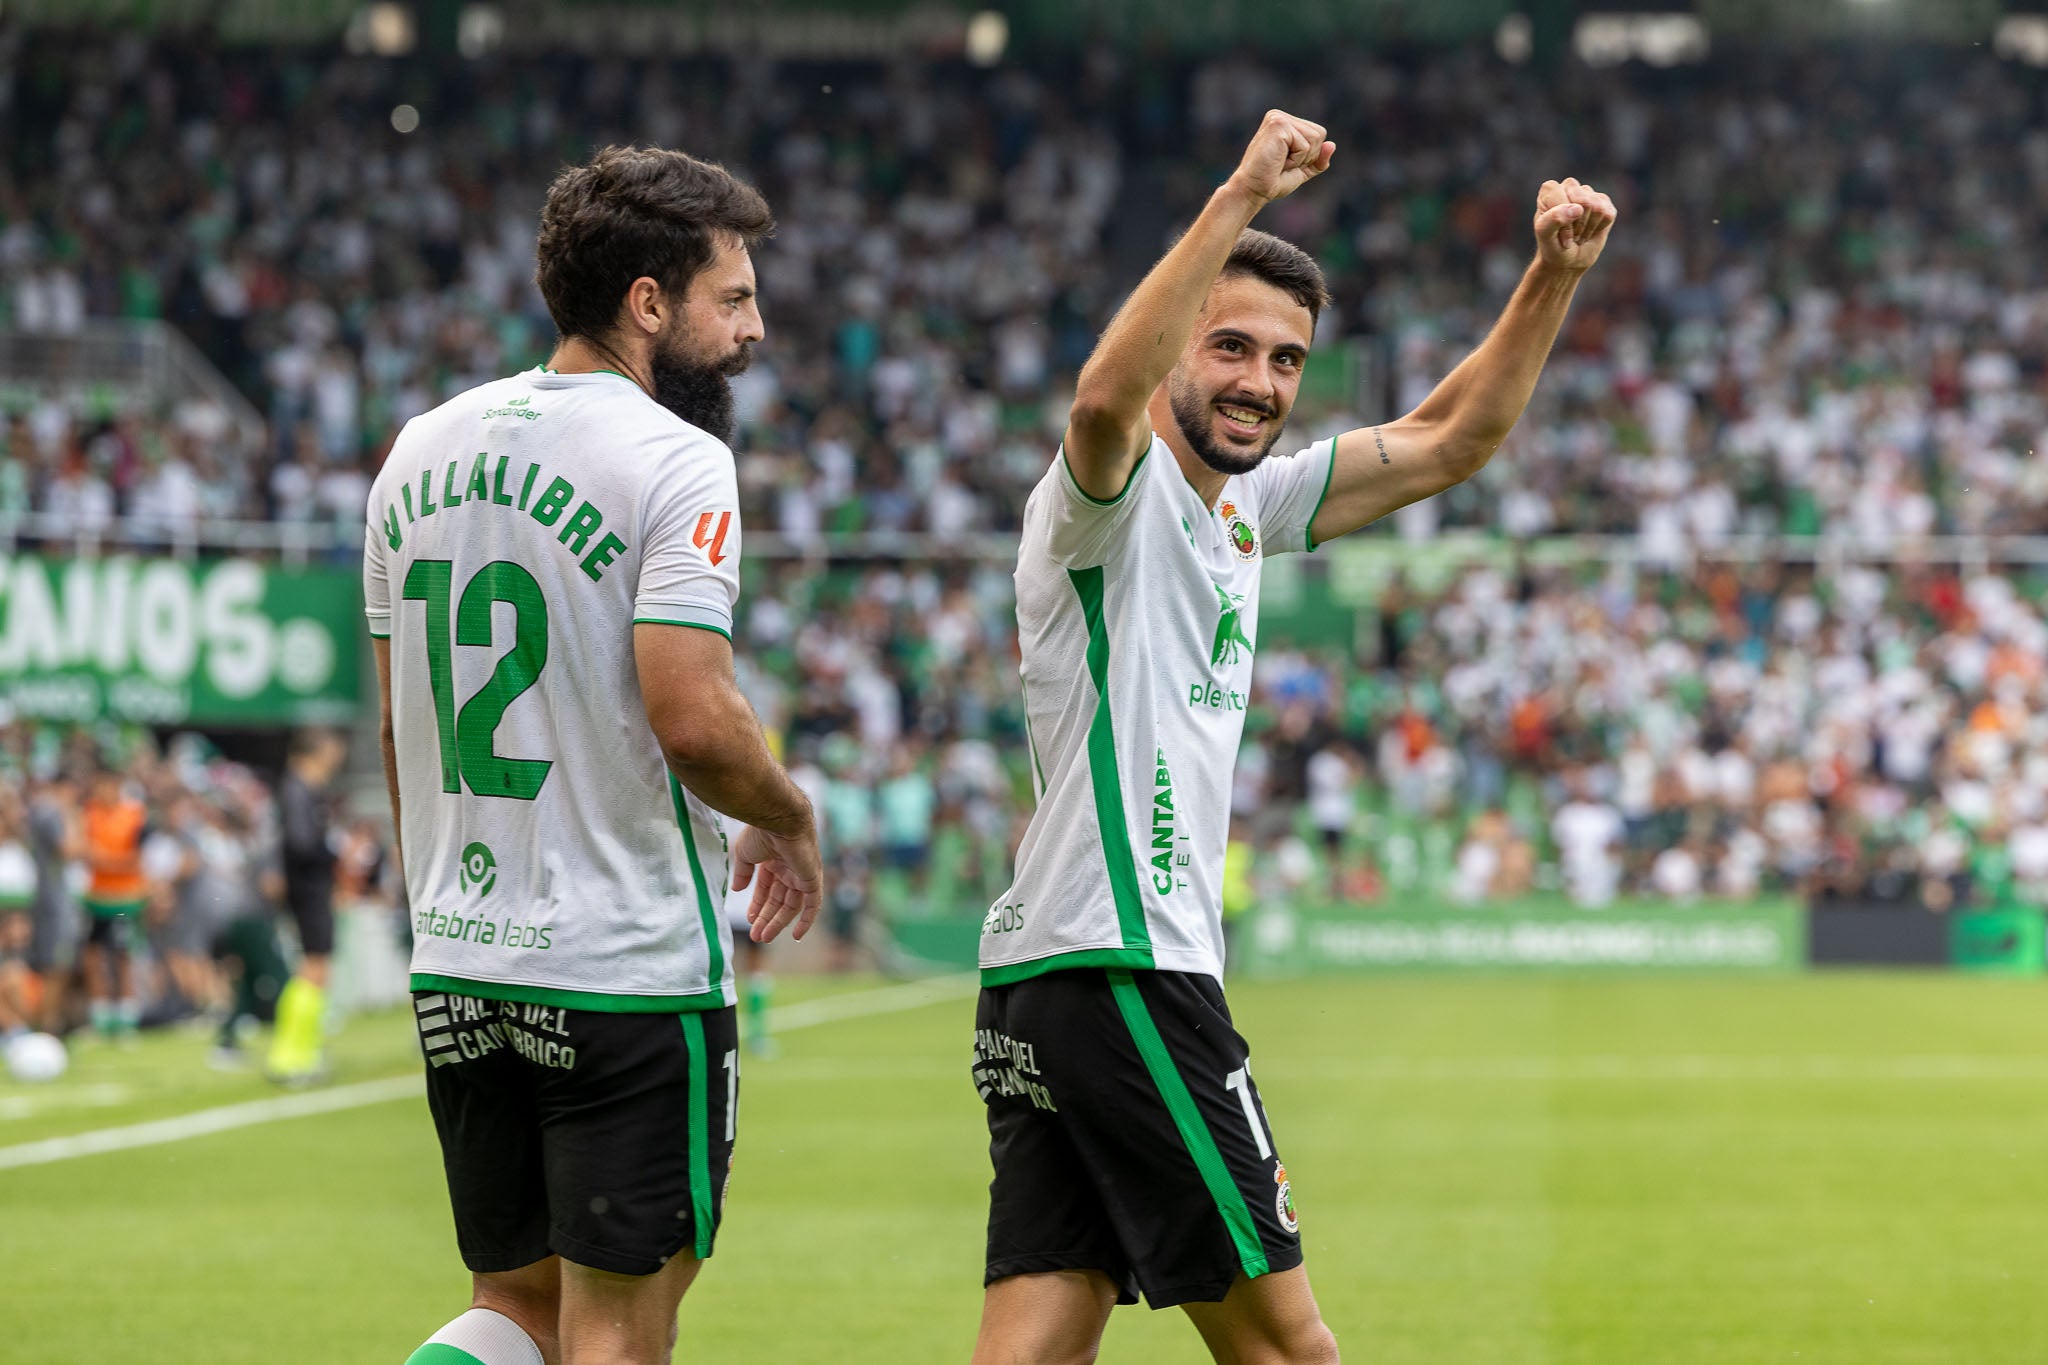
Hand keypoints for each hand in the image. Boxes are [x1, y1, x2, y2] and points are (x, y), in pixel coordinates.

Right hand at [731, 821, 824, 943]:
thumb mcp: (744, 854)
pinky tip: (796, 936)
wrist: (779, 820)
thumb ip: (742, 872)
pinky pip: (813, 905)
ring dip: (778, 922)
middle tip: (756, 937)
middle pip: (779, 900)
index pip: (767, 888)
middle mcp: (789, 868)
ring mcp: (802, 874)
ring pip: (791, 905)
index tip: (749, 919)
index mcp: (774, 860)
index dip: (758, 905)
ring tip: (763, 937)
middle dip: (767, 918)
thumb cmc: (761, 832)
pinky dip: (807, 920)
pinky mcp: (813, 879)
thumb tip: (736, 889)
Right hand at [1228, 110, 1334, 206]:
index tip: (1286, 162)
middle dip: (1307, 156)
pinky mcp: (1278, 124)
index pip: (1318, 134)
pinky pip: (1305, 144)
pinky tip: (1278, 160)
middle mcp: (1280, 116)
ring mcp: (1278, 118)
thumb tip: (1332, 145)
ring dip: (1300, 158)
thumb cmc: (1272, 181)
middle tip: (1283, 163)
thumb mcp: (1302, 170)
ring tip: (1279, 161)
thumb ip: (1318, 159)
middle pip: (1319, 134)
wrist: (1253, 190)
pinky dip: (1295, 159)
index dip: (1309, 155)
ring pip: (1315, 138)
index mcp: (1285, 122)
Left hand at [1533, 177, 1616, 273]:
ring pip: (1597, 207)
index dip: (1564, 222)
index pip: (1563, 199)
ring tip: (1578, 232)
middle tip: (1570, 234)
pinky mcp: (1604, 202)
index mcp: (1550, 189)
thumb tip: (1578, 208)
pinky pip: (1608, 214)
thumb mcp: (1545, 236)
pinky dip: (1599, 228)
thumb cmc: (1553, 245)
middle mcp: (1569, 186)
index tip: (1558, 235)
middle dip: (1578, 224)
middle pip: (1584, 201)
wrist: (1568, 259)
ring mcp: (1588, 192)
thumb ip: (1553, 219)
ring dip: (1588, 227)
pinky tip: (1590, 229)